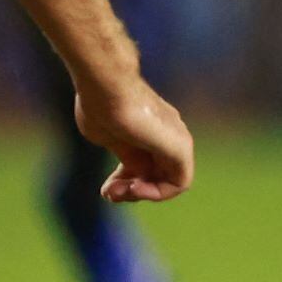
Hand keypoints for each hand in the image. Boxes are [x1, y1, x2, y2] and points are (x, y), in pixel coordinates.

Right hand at [77, 74, 195, 203]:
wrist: (105, 86)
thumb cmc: (99, 106)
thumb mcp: (109, 138)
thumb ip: (125, 155)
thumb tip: (135, 173)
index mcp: (150, 131)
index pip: (146, 167)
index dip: (125, 182)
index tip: (106, 188)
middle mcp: (168, 135)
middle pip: (158, 176)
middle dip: (131, 191)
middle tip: (108, 194)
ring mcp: (177, 140)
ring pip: (169, 181)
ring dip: (141, 194)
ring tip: (117, 192)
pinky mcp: (181, 147)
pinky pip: (180, 182)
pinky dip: (157, 192)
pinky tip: (134, 187)